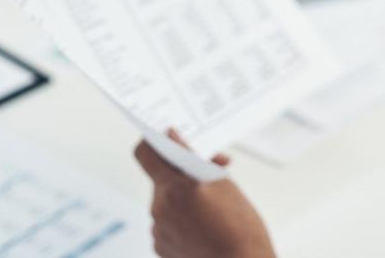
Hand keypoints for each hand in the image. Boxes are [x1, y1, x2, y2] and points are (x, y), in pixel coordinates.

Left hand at [134, 130, 275, 257]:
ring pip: (165, 201)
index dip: (152, 142)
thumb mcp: (222, 182)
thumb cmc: (240, 226)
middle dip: (182, 173)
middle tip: (211, 174)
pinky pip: (166, 223)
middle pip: (161, 178)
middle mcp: (160, 207)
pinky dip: (180, 219)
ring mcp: (158, 229)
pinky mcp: (161, 246)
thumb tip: (174, 138)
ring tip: (210, 208)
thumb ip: (192, 158)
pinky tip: (202, 226)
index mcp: (175, 186)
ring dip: (182, 198)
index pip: (145, 153)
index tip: (164, 138)